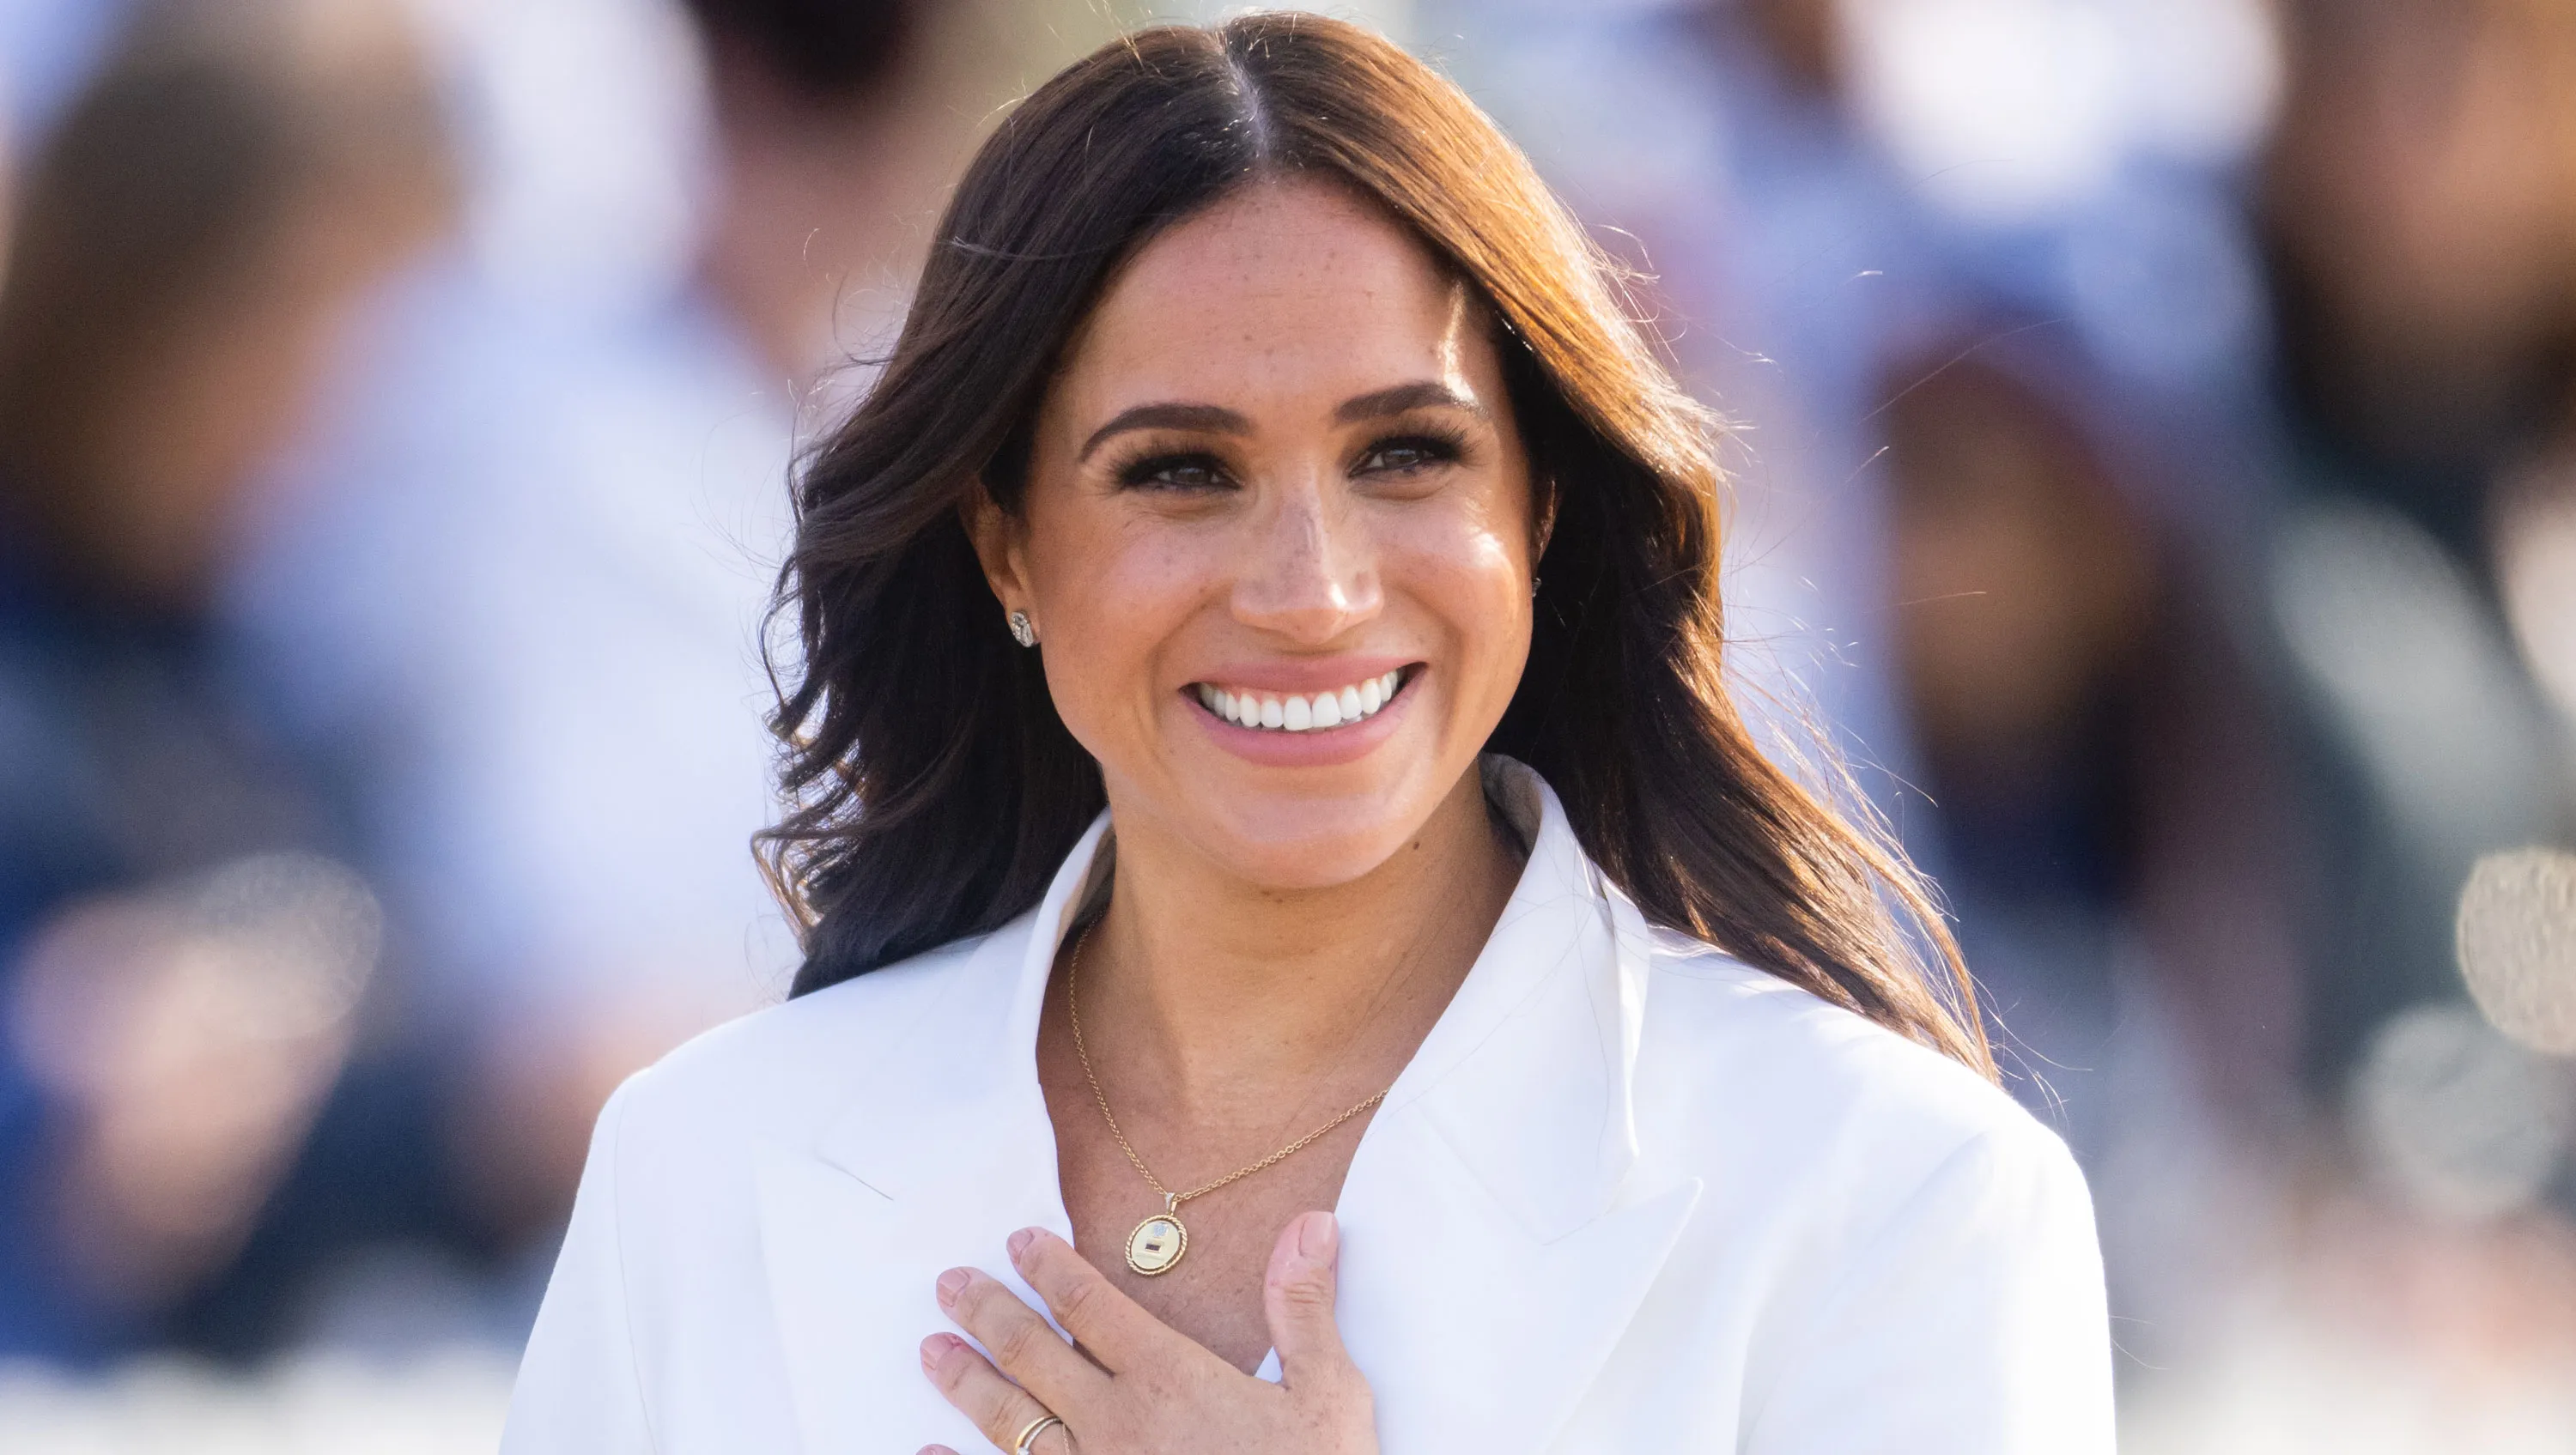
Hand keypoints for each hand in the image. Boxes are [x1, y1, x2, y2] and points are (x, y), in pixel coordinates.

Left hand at [919, 1210, 1377, 1454]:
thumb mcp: (1328, 1398)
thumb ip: (1304, 1310)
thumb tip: (1311, 1223)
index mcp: (1169, 1380)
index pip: (1090, 1305)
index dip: (1049, 1267)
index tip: (1019, 1240)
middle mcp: (1114, 1424)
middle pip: (1031, 1354)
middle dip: (987, 1312)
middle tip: (949, 1283)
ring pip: (1008, 1422)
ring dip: (966, 1382)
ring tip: (931, 1351)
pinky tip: (928, 1454)